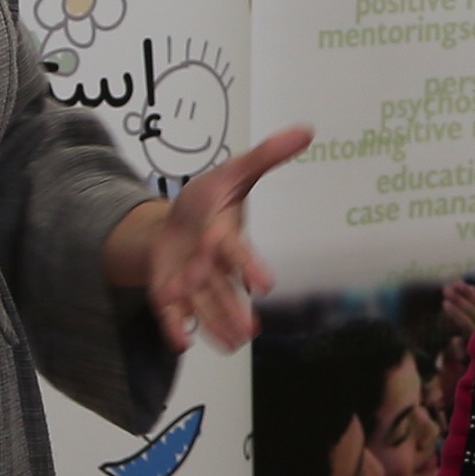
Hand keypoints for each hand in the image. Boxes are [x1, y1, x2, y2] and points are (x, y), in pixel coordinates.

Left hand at [100, 126, 317, 351]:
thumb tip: (306, 130)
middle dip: (234, 309)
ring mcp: (190, 284)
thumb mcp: (231, 172)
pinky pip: (173, 314)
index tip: (266, 283)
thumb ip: (266, 156)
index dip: (250, 266)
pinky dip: (177, 328)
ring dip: (215, 324)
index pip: (238, 253)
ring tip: (232, 345)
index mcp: (223, 238)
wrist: (167, 225)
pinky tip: (182, 341)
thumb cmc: (205, 203)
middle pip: (223, 290)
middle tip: (249, 332)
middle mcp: (210, 266)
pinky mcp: (169, 296)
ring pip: (203, 307)